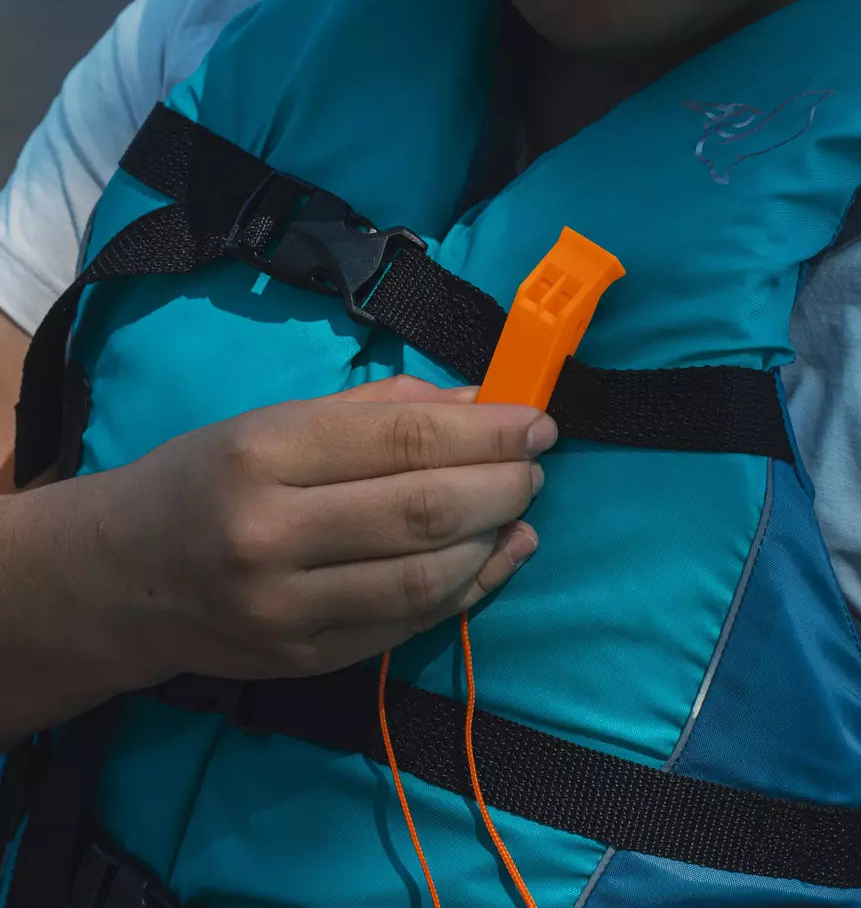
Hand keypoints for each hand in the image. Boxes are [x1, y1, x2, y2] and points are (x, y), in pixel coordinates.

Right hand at [87, 376, 553, 683]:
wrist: (121, 578)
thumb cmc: (203, 479)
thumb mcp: (275, 421)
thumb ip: (380, 410)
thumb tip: (483, 403)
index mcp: (262, 452)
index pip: (404, 440)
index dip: (488, 430)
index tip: (537, 420)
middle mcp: (271, 534)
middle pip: (426, 510)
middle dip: (504, 482)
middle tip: (536, 464)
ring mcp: (286, 609)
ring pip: (427, 575)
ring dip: (496, 538)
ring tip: (522, 507)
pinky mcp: (304, 659)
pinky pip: (409, 622)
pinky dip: (469, 588)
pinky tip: (497, 556)